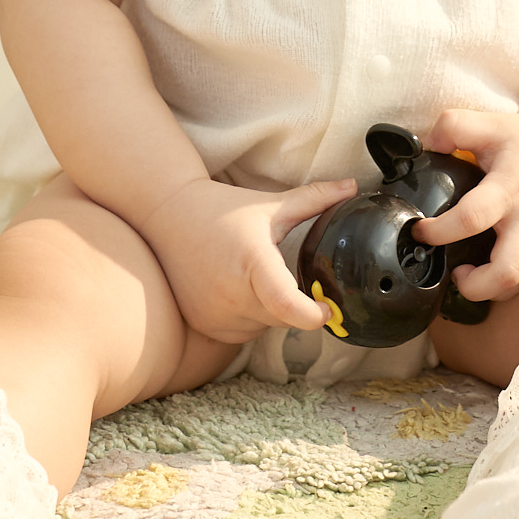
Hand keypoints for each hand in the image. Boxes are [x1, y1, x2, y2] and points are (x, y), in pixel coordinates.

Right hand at [141, 176, 353, 343]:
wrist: (165, 217)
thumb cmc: (220, 209)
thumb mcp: (269, 205)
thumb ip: (315, 198)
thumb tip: (353, 185)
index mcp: (253, 262)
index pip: (286, 304)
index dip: (313, 314)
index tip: (329, 309)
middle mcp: (232, 295)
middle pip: (283, 317)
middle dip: (294, 302)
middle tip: (287, 274)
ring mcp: (215, 314)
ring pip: (264, 327)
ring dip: (270, 311)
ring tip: (254, 276)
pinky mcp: (203, 325)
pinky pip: (242, 333)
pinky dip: (249, 318)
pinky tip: (237, 289)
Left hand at [415, 109, 518, 304]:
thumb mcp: (494, 123)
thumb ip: (454, 126)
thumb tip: (427, 146)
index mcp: (508, 189)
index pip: (471, 218)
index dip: (439, 230)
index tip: (421, 229)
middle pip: (505, 273)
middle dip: (471, 285)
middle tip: (451, 269)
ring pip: (513, 286)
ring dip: (483, 290)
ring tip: (465, 274)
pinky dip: (496, 282)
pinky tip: (482, 267)